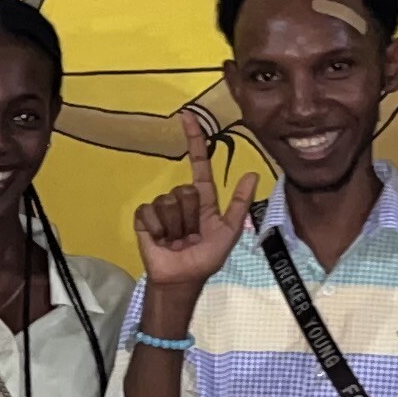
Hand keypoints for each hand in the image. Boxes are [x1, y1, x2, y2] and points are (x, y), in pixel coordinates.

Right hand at [130, 114, 258, 294]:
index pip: (199, 164)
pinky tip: (161, 241)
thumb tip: (253, 174)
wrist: (182, 279)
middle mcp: (182, 199)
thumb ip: (240, 203)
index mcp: (203, 199)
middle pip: (185, 191)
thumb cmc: (206, 258)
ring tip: (177, 242)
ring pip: (168, 202)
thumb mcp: (229, 231)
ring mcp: (161, 208)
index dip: (195, 140)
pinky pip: (150, 212)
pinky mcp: (144, 218)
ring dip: (175, 227)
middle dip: (190, 217)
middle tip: (191, 236)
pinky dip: (158, 230)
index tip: (187, 116)